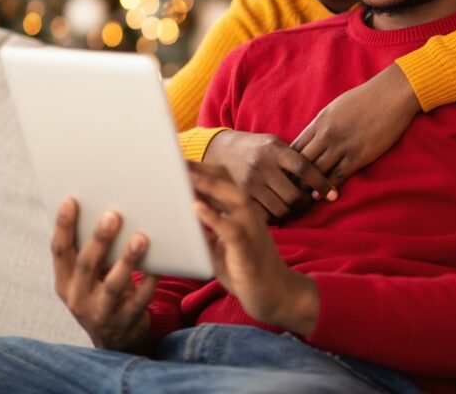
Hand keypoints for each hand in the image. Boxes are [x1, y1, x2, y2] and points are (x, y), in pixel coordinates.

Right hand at [51, 197, 158, 352]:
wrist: (116, 339)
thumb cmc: (102, 292)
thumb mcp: (89, 276)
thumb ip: (93, 251)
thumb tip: (108, 209)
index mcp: (65, 281)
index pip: (59, 251)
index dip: (63, 226)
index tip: (70, 201)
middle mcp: (78, 298)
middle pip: (86, 265)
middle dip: (99, 240)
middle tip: (113, 215)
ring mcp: (101, 312)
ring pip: (113, 286)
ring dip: (127, 260)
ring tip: (140, 238)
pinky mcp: (126, 321)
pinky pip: (140, 299)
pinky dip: (150, 281)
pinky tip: (160, 265)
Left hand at [189, 163, 319, 335]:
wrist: (277, 296)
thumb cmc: (246, 270)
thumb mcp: (220, 247)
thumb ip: (206, 230)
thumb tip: (182, 215)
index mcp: (242, 213)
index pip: (225, 182)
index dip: (204, 169)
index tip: (181, 160)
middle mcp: (250, 215)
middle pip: (229, 182)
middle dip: (203, 170)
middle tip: (178, 161)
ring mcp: (252, 230)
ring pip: (235, 198)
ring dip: (210, 186)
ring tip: (188, 176)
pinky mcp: (248, 249)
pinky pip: (232, 229)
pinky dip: (214, 217)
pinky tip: (197, 208)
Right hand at [204, 130, 336, 220]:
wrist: (221, 151)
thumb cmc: (257, 148)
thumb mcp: (274, 144)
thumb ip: (294, 157)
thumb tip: (324, 174)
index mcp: (274, 150)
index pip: (304, 168)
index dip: (321, 182)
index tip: (333, 194)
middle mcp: (262, 166)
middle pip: (293, 195)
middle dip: (305, 202)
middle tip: (308, 201)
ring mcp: (250, 183)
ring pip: (280, 208)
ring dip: (291, 211)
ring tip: (293, 206)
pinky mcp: (241, 196)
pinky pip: (264, 214)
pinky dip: (274, 216)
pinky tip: (277, 210)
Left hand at [292, 63, 420, 185]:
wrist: (391, 95)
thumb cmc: (365, 98)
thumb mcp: (335, 107)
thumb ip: (322, 124)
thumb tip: (313, 138)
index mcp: (319, 122)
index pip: (294, 148)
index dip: (287, 164)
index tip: (285, 175)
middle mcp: (326, 135)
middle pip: (301, 163)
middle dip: (294, 178)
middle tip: (288, 192)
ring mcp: (341, 146)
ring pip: (317, 172)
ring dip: (309, 186)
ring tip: (301, 199)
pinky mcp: (358, 156)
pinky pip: (338, 176)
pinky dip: (328, 187)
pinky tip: (322, 196)